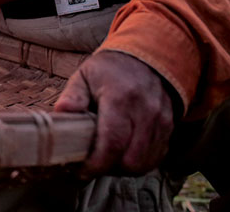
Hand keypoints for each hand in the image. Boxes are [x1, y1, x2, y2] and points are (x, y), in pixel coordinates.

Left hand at [54, 50, 175, 176]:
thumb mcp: (85, 75)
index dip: (97, 164)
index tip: (82, 172)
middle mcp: (145, 111)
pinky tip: (123, 154)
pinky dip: (139, 163)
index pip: (112, 142)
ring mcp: (160, 121)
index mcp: (120, 98)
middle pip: (130, 160)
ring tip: (106, 159)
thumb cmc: (110, 70)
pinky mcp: (168, 129)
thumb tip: (61, 113)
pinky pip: (156, 158)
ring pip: (144, 163)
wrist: (147, 58)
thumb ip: (73, 96)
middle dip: (109, 169)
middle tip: (92, 164)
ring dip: (124, 169)